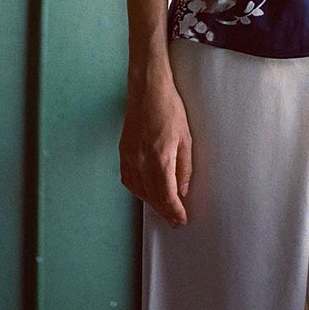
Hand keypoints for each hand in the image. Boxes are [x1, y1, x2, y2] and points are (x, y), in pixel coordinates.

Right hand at [121, 72, 192, 226]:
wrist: (147, 90)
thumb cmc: (170, 109)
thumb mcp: (186, 139)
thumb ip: (183, 167)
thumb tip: (182, 190)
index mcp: (159, 159)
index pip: (166, 195)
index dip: (174, 211)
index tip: (181, 220)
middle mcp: (140, 162)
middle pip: (151, 196)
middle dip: (164, 210)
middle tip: (175, 219)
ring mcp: (128, 157)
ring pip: (137, 190)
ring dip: (151, 202)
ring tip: (164, 208)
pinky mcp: (122, 152)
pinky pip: (128, 179)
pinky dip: (138, 190)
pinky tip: (147, 191)